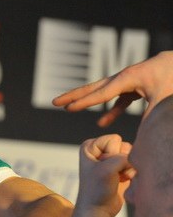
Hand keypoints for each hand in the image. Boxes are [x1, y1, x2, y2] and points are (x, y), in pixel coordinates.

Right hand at [52, 51, 172, 126]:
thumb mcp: (163, 99)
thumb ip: (150, 118)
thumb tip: (141, 138)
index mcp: (127, 78)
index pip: (101, 93)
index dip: (83, 102)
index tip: (66, 109)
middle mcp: (123, 78)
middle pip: (92, 88)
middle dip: (73, 95)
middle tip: (55, 101)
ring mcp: (128, 82)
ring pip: (101, 92)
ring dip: (85, 100)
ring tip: (69, 108)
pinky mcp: (135, 87)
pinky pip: (117, 100)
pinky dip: (110, 111)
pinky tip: (103, 123)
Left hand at [76, 135, 133, 216]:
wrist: (98, 209)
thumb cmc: (97, 189)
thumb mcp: (107, 168)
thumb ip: (123, 156)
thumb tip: (136, 157)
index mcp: (90, 146)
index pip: (114, 139)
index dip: (112, 154)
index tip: (101, 168)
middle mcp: (99, 150)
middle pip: (124, 145)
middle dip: (121, 161)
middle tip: (110, 174)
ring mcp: (110, 159)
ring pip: (131, 155)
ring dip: (127, 168)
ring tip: (116, 177)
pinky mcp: (119, 168)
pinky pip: (134, 164)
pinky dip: (130, 173)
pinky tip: (121, 181)